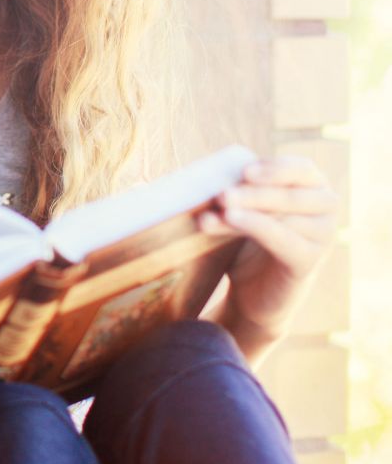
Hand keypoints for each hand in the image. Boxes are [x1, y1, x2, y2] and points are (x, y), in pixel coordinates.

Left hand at [199, 155, 338, 346]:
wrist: (253, 295)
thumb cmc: (240, 243)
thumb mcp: (231, 210)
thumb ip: (212, 189)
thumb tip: (138, 188)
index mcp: (310, 186)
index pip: (301, 169)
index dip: (276, 167)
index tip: (243, 170)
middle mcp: (324, 207)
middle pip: (291, 192)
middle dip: (254, 191)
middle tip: (222, 193)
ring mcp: (321, 235)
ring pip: (283, 214)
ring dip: (249, 208)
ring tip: (218, 208)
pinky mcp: (308, 260)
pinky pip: (283, 239)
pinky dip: (256, 227)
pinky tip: (230, 220)